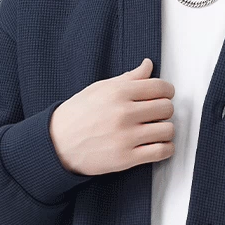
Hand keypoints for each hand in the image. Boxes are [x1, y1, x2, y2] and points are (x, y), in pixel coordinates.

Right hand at [49, 57, 175, 176]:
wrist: (57, 144)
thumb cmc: (77, 115)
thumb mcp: (99, 89)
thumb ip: (128, 78)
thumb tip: (148, 65)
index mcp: (118, 93)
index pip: (160, 87)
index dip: (167, 91)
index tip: (165, 95)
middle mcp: (123, 113)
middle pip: (166, 108)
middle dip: (165, 110)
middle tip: (156, 114)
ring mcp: (125, 137)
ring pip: (168, 130)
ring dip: (166, 130)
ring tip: (156, 131)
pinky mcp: (126, 158)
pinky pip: (161, 151)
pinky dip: (166, 148)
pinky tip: (158, 145)